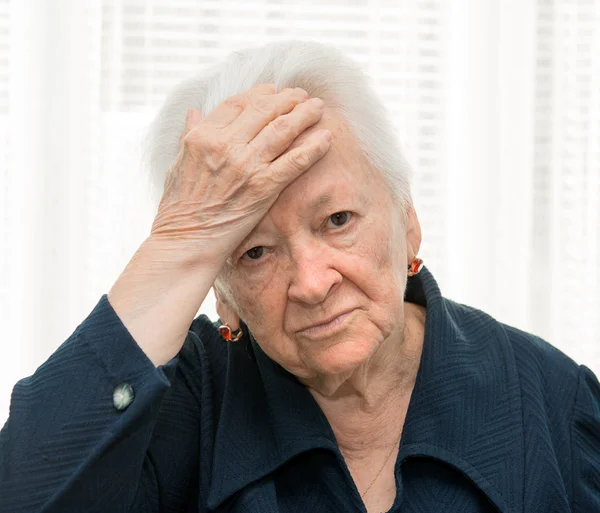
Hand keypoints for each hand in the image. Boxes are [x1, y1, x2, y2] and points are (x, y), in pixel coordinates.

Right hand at [150, 83, 331, 268]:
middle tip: (302, 96)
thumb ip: (189, 135)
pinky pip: (295, 160)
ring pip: (282, 128)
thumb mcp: (177, 163)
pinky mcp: (263, 186)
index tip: (273, 90)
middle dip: (287, 98)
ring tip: (317, 107)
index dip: (258, 93)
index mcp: (202, 136)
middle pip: (263, 109)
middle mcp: (224, 144)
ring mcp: (245, 165)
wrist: (187, 240)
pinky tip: (326, 138)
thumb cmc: (179, 207)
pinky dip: (313, 147)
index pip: (237, 103)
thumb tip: (194, 113)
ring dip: (304, 114)